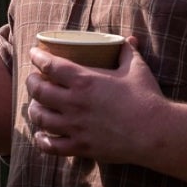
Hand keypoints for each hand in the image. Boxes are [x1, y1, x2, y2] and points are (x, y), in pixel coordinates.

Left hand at [24, 36, 163, 161]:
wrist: (155, 133)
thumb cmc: (146, 99)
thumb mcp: (137, 69)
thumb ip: (128, 52)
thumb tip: (129, 39)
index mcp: (85, 81)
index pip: (51, 65)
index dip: (38, 57)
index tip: (34, 54)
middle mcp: (74, 103)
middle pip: (39, 91)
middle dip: (31, 83)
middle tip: (33, 79)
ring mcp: (75, 127)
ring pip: (40, 118)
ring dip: (33, 110)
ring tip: (34, 106)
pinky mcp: (81, 147)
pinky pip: (51, 146)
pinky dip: (42, 141)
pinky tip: (41, 136)